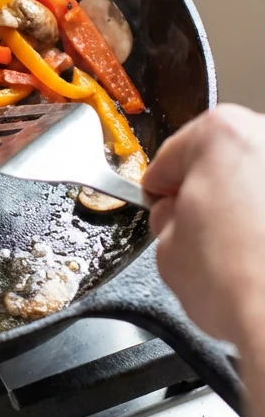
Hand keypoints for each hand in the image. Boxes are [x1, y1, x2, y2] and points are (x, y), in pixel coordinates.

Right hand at [144, 104, 264, 356]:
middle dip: (212, 195)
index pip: (170, 160)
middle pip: (223, 162)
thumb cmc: (239, 282)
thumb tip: (174, 219)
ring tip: (243, 251)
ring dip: (250, 208)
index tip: (165, 207)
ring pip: (260, 182)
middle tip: (202, 232)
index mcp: (221, 133)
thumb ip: (166, 221)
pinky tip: (263, 256)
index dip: (162, 192)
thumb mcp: (167, 251)